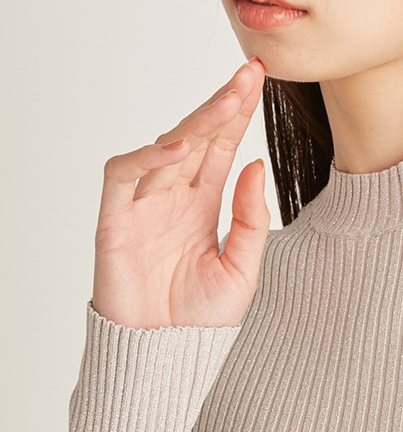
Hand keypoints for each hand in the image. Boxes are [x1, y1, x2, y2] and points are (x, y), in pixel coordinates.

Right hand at [91, 58, 270, 328]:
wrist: (166, 357)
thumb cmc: (200, 319)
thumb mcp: (244, 268)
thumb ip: (250, 219)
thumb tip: (257, 166)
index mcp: (202, 204)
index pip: (221, 147)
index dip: (237, 114)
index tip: (259, 81)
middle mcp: (172, 197)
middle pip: (196, 138)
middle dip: (222, 104)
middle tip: (248, 74)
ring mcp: (142, 205)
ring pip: (165, 147)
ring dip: (197, 122)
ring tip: (228, 101)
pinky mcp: (115, 220)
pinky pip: (124, 176)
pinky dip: (148, 156)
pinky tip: (180, 145)